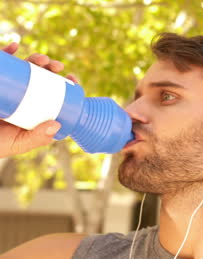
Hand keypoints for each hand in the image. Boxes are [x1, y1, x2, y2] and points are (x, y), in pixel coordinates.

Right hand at [0, 43, 77, 157]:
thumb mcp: (18, 143)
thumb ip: (36, 138)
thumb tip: (57, 124)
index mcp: (32, 107)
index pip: (52, 92)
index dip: (63, 84)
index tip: (72, 79)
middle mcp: (21, 94)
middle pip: (40, 76)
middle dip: (51, 67)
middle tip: (58, 67)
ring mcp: (6, 86)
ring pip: (23, 67)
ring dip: (35, 58)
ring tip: (42, 59)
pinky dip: (6, 52)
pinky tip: (14, 46)